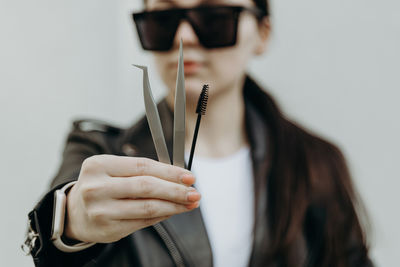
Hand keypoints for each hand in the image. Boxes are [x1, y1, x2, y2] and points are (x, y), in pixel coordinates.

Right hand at [64, 155, 199, 242]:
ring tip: (190, 203)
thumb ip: (142, 172)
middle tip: (195, 192)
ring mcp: (101, 211)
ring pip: (148, 207)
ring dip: (174, 206)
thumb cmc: (102, 185)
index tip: (189, 176)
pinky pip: (143, 222)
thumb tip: (180, 178)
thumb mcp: (113, 170)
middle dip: (175, 190)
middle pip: (146, 187)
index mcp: (99, 165)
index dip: (170, 171)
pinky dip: (162, 216)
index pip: (142, 166)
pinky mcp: (108, 230)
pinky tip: (173, 211)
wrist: (75, 212)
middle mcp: (96, 188)